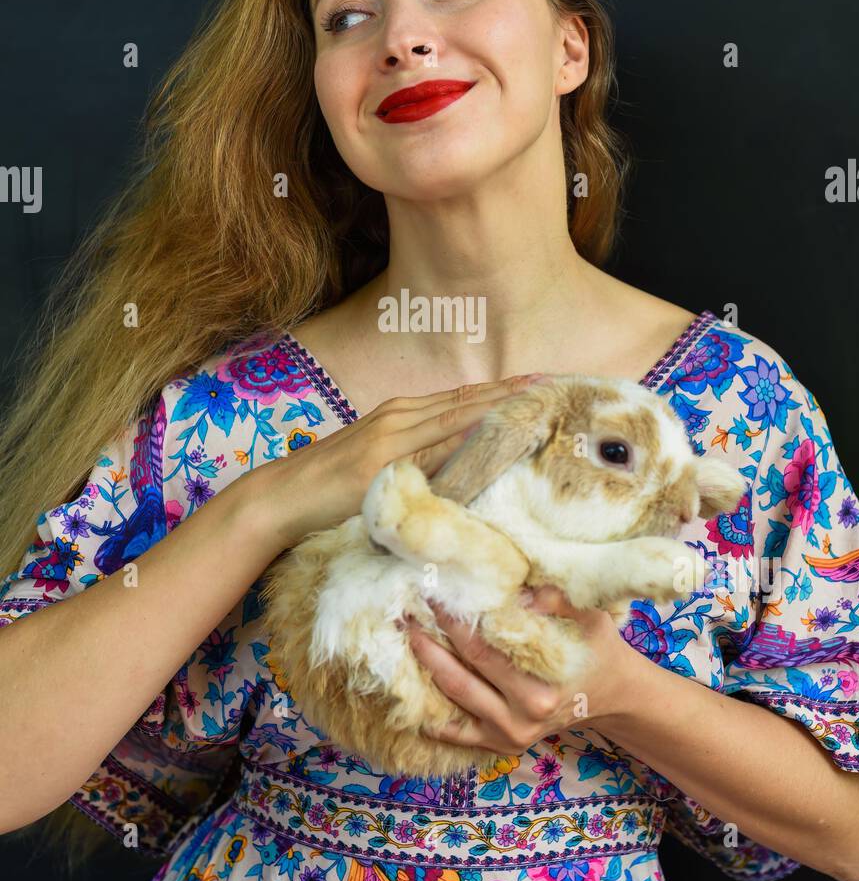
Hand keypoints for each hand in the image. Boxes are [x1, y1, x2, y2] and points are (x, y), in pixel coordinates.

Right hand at [252, 373, 546, 558]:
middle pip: (466, 400)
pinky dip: (465, 437)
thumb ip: (418, 459)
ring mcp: (389, 435)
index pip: (462, 399)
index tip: (540, 384)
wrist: (282, 496)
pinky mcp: (379, 459)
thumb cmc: (331, 486)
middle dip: (510, 392)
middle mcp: (399, 415)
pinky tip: (492, 435)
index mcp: (401, 415)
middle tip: (553, 384)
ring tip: (536, 401)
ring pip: (455, 415)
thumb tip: (461, 466)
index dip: (502, 391)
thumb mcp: (383, 466)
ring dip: (497, 407)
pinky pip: (431, 447)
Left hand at [406, 585, 640, 756]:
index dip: (452, 620)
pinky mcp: (502, 745)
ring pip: (454, 698)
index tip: (431, 592)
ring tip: (406, 634)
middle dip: (428, 640)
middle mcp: (523, 717)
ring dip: (424, 666)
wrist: (612, 692)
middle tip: (405, 610)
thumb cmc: (597, 646)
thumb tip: (515, 590)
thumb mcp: (589, 616)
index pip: (482, 648)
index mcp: (542, 688)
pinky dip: (431, 716)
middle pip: (460, 674)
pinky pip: (457, 733)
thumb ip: (556, 599)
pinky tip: (409, 692)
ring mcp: (510, 736)